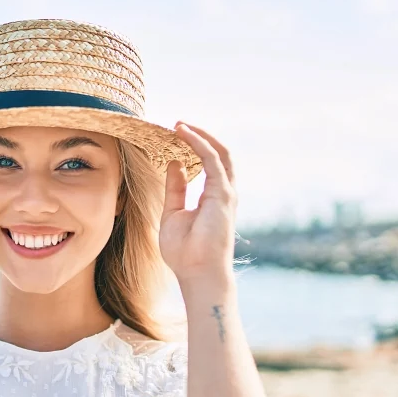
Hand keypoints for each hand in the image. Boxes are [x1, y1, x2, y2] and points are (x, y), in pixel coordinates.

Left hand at [159, 122, 237, 287]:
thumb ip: (175, 189)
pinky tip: (184, 133)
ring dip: (200, 135)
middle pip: (218, 155)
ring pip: (218, 153)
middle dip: (200, 137)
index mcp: (212, 198)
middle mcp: (223, 193)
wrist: (196, 272)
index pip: (208, 165)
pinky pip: (212, 160)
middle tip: (178, 125)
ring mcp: (225, 192)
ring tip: (179, 124)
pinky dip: (199, 143)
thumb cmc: (184, 252)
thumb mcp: (172, 213)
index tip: (175, 136)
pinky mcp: (222, 193)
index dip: (194, 148)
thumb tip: (174, 165)